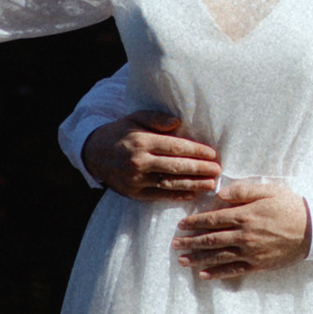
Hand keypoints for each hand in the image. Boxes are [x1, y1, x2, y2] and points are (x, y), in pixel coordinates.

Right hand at [83, 110, 222, 200]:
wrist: (94, 154)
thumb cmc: (121, 133)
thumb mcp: (135, 118)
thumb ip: (157, 119)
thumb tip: (179, 123)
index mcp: (142, 141)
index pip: (175, 147)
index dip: (196, 151)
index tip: (212, 154)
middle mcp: (138, 161)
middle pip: (175, 166)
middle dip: (199, 169)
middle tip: (218, 170)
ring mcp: (135, 179)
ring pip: (170, 183)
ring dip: (193, 184)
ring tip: (211, 184)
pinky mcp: (133, 193)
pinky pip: (159, 195)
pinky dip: (177, 196)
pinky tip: (192, 194)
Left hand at [175, 180, 310, 278]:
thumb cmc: (290, 206)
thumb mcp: (268, 190)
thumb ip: (242, 190)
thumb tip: (218, 194)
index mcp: (244, 215)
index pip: (212, 220)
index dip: (194, 223)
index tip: (181, 225)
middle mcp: (244, 236)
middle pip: (211, 240)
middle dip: (190, 242)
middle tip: (174, 244)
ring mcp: (250, 252)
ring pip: (218, 257)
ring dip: (198, 259)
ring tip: (182, 260)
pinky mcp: (258, 264)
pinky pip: (233, 270)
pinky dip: (217, 273)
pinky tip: (203, 275)